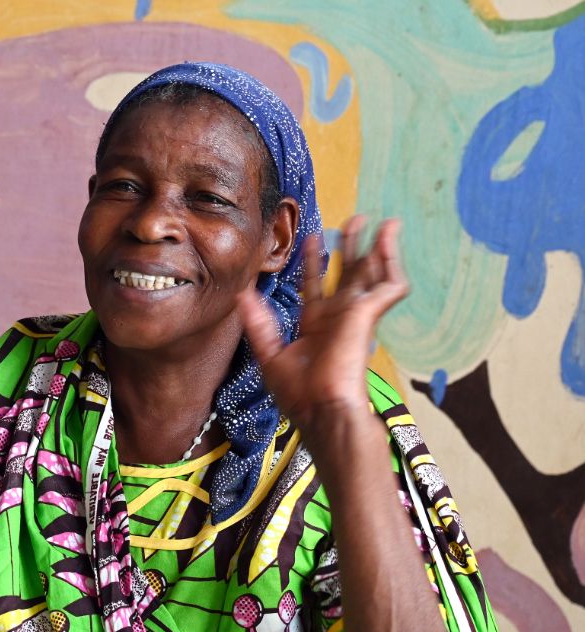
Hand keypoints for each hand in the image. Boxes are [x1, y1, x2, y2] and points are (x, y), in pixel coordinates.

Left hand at [235, 216, 408, 435]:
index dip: (313, 261)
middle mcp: (339, 317)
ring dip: (378, 247)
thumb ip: (258, 322)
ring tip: (382, 222)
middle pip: (348, 274)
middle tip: (354, 220)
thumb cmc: (300, 395)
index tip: (311, 238)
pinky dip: (391, 263)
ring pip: (372, 274)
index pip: (316, 285)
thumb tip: (241, 294)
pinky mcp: (368, 316)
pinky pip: (388, 286)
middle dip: (351, 247)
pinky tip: (387, 242)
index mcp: (317, 325)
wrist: (321, 410)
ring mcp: (356, 316)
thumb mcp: (270, 354)